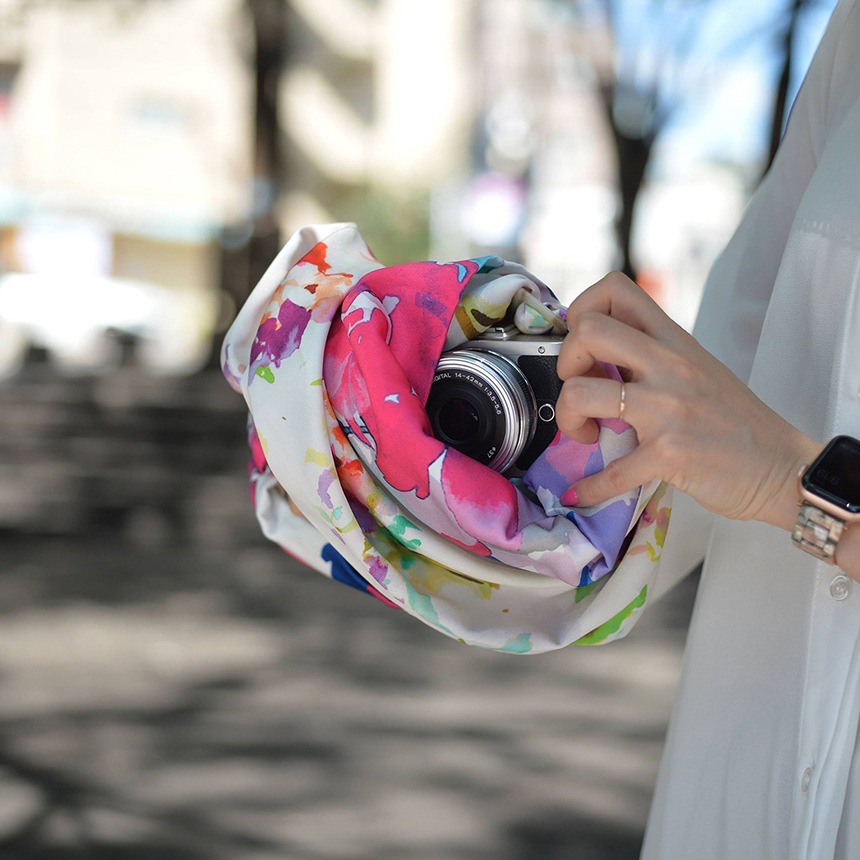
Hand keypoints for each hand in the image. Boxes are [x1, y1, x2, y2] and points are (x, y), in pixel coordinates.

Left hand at [555, 272, 819, 525]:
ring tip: (587, 434)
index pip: (616, 288)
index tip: (582, 346)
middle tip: (579, 388)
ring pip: (579, 393)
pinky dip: (588, 488)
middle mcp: (668, 365)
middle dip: (564, 361)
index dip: (582, 311)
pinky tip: (584, 493)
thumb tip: (594, 357)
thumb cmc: (733, 421)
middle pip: (587, 330)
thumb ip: (651, 355)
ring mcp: (667, 408)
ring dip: (567, 419)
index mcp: (673, 340)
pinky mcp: (668, 453)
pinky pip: (609, 471)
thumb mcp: (695, 369)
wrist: (780, 467)